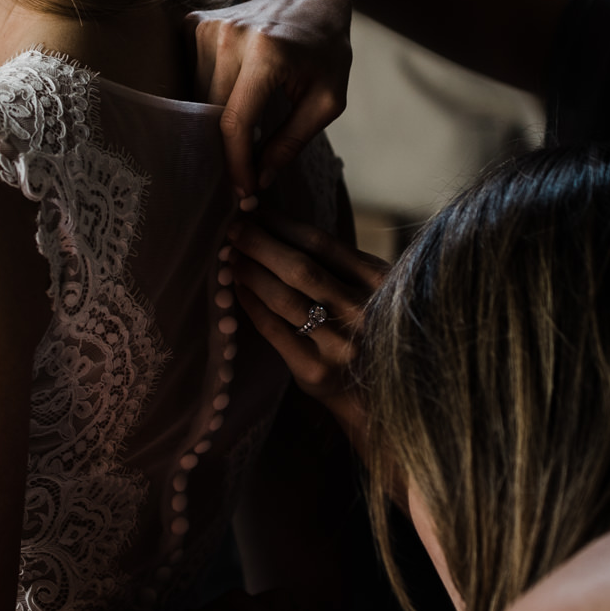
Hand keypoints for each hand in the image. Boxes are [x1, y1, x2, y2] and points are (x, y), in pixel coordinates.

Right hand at [190, 0, 351, 199]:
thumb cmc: (324, 47)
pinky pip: (192, 77)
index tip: (243, 192)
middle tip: (243, 174)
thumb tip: (259, 179)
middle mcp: (231, 36)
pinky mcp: (196, 25)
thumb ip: (293, 140)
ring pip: (197, 98)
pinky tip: (230, 95)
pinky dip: (207, 95)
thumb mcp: (327, 99)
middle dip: (226, 150)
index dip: (236, 165)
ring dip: (216, 121)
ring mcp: (209, 28)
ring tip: (243, 130)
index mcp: (268, 52)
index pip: (236, 123)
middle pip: (211, 114)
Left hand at [226, 211, 387, 455]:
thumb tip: (278, 226)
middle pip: (300, 268)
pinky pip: (273, 329)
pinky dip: (251, 304)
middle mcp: (363, 312)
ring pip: (284, 298)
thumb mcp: (372, 292)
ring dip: (251, 272)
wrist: (377, 398)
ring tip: (230, 256)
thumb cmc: (367, 333)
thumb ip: (340, 265)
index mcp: (379, 283)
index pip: (322, 244)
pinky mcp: (315, 370)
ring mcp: (339, 344)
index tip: (256, 212)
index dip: (283, 225)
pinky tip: (237, 289)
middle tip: (234, 229)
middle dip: (261, 244)